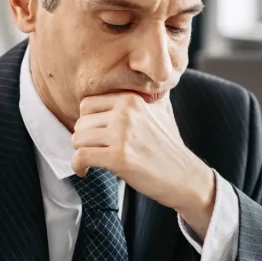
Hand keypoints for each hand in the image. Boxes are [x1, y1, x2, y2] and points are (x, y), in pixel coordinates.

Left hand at [71, 93, 215, 235]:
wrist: (184, 176)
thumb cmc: (169, 148)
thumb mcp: (159, 113)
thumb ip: (140, 100)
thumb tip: (129, 84)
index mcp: (131, 100)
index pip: (87, 104)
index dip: (87, 122)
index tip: (93, 134)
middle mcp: (125, 114)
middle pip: (80, 123)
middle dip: (84, 139)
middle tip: (94, 150)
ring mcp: (122, 135)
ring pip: (78, 139)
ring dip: (81, 152)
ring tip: (91, 160)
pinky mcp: (118, 157)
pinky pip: (81, 157)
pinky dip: (78, 166)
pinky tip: (84, 171)